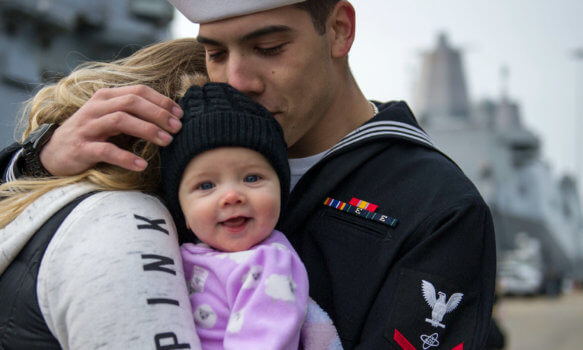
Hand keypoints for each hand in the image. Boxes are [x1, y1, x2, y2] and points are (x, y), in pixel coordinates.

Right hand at [39, 85, 182, 175]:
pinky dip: (126, 158)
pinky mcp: (82, 148)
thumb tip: (170, 117)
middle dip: (158, 114)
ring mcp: (88, 127)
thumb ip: (134, 114)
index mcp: (106, 97)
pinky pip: (106, 150)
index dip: (161, 101)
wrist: (55, 152)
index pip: (138, 91)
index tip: (180, 115)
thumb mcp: (112, 118)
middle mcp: (96, 108)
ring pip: (120, 120)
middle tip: (177, 128)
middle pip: (132, 103)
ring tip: (166, 141)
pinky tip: (142, 164)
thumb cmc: (92, 134)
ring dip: (147, 130)